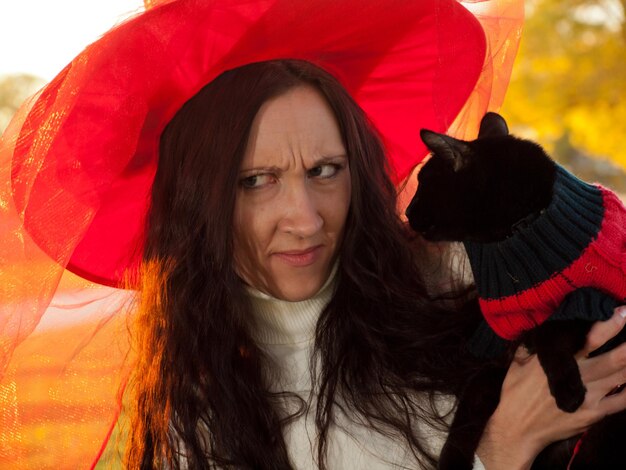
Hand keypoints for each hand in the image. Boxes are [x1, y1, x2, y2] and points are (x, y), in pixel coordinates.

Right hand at [476, 306, 625, 469]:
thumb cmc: (515, 393)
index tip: (623, 311)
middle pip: (615, 358)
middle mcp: (580, 376)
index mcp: (560, 361)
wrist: (518, 429)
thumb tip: (541, 326)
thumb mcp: (517, 363)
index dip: (609, 325)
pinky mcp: (595, 413)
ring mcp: (590, 396)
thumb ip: (532, 344)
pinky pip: (622, 402)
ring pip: (622, 377)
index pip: (590, 339)